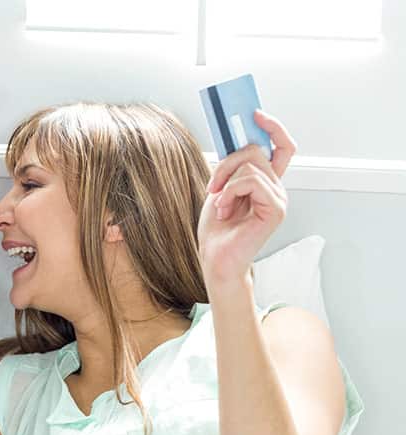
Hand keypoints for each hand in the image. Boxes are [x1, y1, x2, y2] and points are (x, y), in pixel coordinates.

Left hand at [199, 110, 296, 291]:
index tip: (255, 114)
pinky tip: (225, 211)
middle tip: (213, 185)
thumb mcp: (220, 188)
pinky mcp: (276, 209)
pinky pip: (250, 181)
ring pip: (250, 165)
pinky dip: (230, 193)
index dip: (273, 127)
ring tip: (220, 205)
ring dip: (225, 182)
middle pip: (255, 151)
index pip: (281, 147)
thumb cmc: (216, 229)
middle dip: (226, 163)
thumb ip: (232, 165)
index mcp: (265, 182)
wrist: (215, 259)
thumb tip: (235, 136)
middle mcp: (276, 188)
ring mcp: (279, 198)